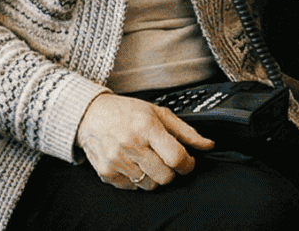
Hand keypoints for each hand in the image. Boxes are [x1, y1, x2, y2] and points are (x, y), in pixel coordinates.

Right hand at [75, 92, 213, 191]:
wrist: (91, 115)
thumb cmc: (126, 112)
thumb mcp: (158, 113)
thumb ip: (185, 132)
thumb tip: (207, 145)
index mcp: (146, 127)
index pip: (176, 157)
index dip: (188, 163)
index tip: (188, 161)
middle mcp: (130, 145)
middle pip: (165, 176)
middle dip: (172, 170)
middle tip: (167, 159)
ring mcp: (117, 161)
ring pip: (150, 185)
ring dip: (155, 176)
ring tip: (149, 159)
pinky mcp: (106, 172)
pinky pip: (132, 188)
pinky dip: (138, 179)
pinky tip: (134, 163)